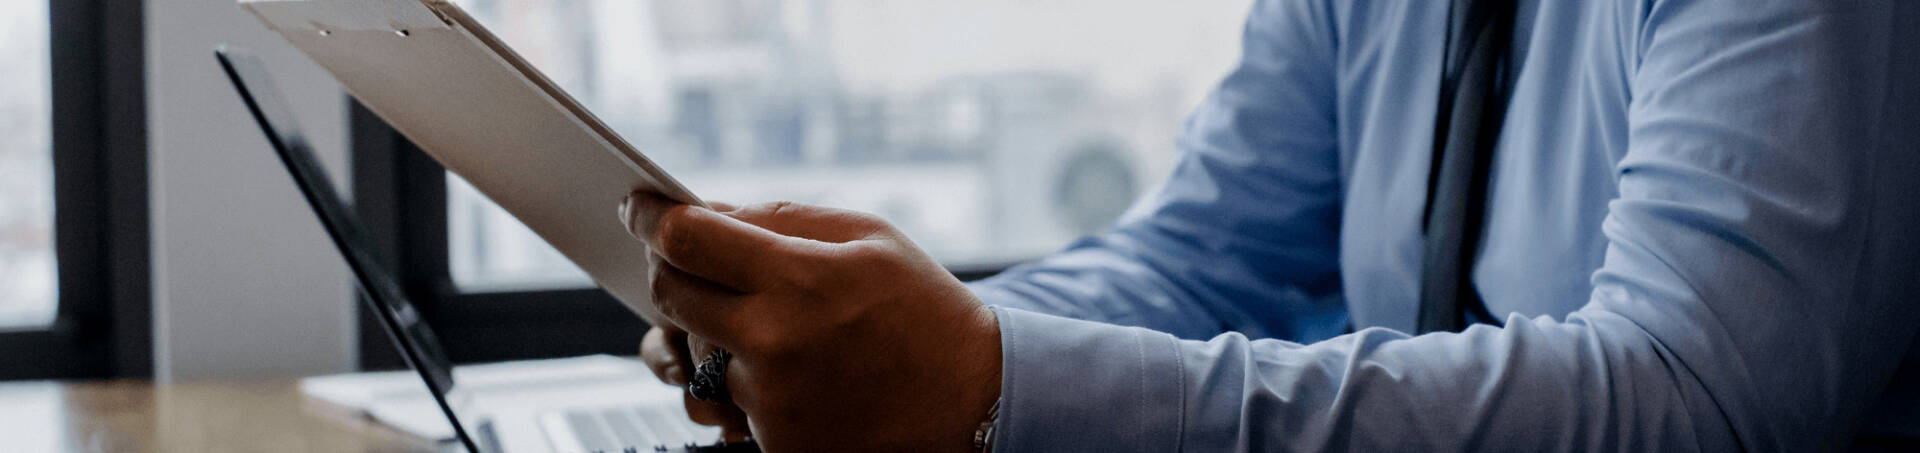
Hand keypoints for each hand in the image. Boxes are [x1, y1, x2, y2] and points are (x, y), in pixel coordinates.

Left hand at [620, 194, 1000, 451]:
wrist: (974, 398)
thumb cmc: (921, 308)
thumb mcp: (867, 236)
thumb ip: (778, 218)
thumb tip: (703, 211)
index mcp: (799, 279)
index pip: (685, 239)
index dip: (651, 216)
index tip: (640, 207)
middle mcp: (775, 344)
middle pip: (670, 295)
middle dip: (669, 269)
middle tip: (686, 259)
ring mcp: (771, 403)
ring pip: (690, 356)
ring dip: (705, 332)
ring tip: (754, 322)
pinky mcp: (774, 445)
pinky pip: (722, 404)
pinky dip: (741, 382)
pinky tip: (786, 370)